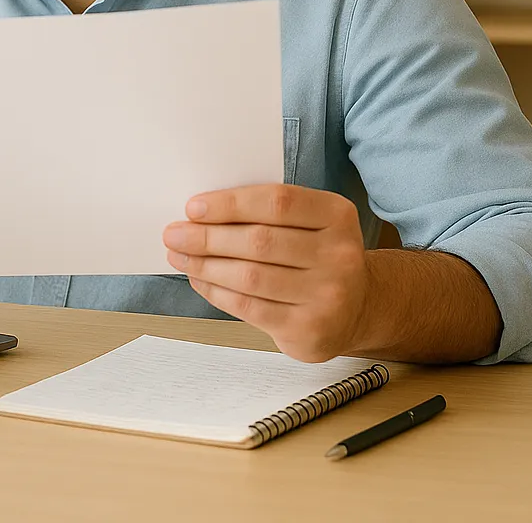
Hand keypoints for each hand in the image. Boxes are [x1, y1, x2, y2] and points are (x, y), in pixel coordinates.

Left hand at [162, 184, 370, 361]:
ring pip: (250, 277)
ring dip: (205, 265)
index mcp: (337, 215)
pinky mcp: (309, 329)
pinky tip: (200, 280)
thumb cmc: (317, 257)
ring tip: (179, 256)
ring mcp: (327, 296)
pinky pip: (250, 307)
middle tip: (174, 233)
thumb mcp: (309, 223)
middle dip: (208, 237)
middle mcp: (339, 255)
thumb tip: (201, 214)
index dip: (231, 203)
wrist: (357, 308)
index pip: (277, 202)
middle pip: (259, 241)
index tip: (193, 207)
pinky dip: (216, 292)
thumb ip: (267, 214)